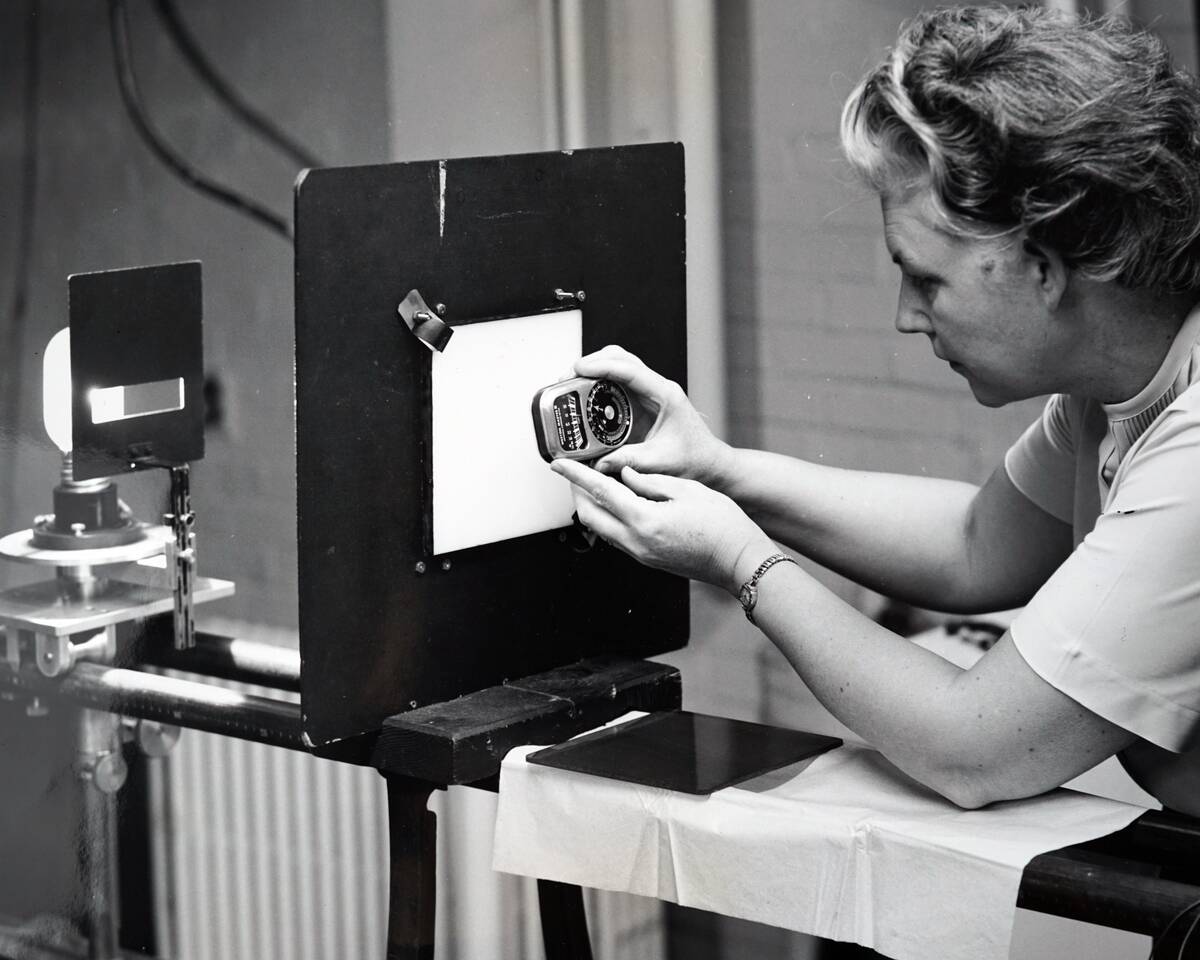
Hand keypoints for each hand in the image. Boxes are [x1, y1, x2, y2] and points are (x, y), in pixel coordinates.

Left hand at [551, 459, 775, 594]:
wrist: (740, 562)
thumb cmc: (722, 525)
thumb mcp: (687, 490)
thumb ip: (651, 481)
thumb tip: (626, 474)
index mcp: (644, 520)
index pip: (599, 491)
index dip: (576, 475)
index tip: (558, 464)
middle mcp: (636, 541)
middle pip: (590, 516)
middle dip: (578, 493)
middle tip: (576, 473)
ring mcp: (640, 554)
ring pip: (601, 529)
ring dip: (593, 507)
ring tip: (597, 484)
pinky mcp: (648, 560)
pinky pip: (618, 538)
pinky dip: (611, 518)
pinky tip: (621, 504)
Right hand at [574, 345, 731, 486]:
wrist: (708, 462)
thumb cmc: (695, 458)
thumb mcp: (660, 462)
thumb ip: (628, 461)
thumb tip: (599, 464)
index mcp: (665, 395)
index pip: (630, 369)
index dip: (601, 365)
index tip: (579, 368)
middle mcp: (657, 388)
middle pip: (621, 358)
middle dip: (592, 362)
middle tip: (569, 375)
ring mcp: (650, 393)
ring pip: (619, 366)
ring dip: (595, 370)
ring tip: (572, 382)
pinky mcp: (643, 402)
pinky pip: (618, 383)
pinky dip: (600, 384)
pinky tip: (586, 395)